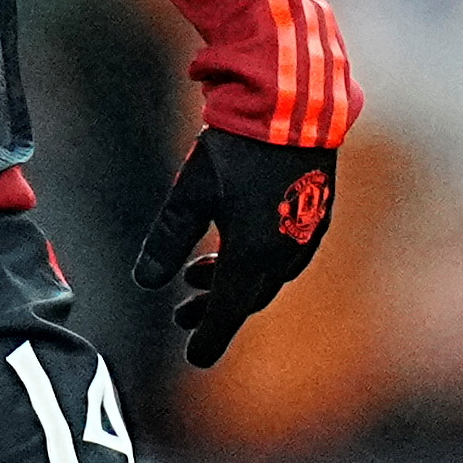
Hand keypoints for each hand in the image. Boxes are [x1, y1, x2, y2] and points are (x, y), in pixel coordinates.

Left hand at [130, 132, 338, 367]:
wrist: (291, 103)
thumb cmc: (237, 145)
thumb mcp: (191, 194)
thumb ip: (168, 241)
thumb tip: (145, 281)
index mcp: (254, 253)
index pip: (228, 312)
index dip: (210, 337)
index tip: (196, 358)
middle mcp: (285, 252)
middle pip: (249, 298)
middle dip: (214, 309)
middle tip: (181, 313)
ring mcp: (306, 234)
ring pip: (268, 277)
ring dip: (234, 282)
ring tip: (198, 273)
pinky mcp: (316, 215)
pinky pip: (286, 256)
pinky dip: (258, 262)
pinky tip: (237, 247)